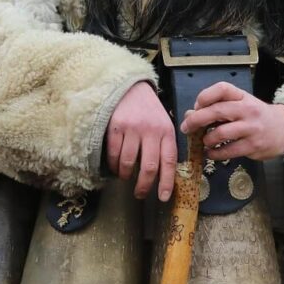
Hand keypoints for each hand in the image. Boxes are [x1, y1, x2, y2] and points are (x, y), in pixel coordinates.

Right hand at [106, 81, 176, 201]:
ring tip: (125, 178)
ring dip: (126, 175)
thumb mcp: (164, 123)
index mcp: (166, 131)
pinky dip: (114, 164)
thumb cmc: (149, 110)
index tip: (164, 197)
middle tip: (140, 194)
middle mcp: (151, 130)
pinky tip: (115, 167)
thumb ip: (165, 143)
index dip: (167, 182)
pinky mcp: (115, 125)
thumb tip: (164, 173)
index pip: (169, 162)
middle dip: (144, 185)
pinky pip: (114, 152)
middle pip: (149, 166)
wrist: (130, 86)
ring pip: (129, 162)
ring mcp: (132, 128)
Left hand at [180, 82, 283, 160]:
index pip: (221, 89)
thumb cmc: (255, 115)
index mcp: (242, 96)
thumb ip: (217, 106)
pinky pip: (229, 151)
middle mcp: (247, 109)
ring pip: (221, 133)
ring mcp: (252, 128)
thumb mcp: (240, 103)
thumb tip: (189, 115)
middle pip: (216, 111)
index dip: (204, 97)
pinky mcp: (254, 146)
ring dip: (206, 139)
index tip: (196, 106)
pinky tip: (211, 152)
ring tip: (203, 141)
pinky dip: (215, 153)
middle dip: (196, 120)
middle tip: (186, 128)